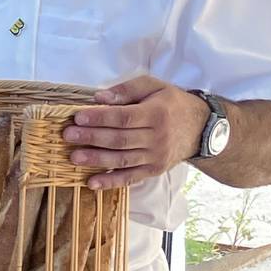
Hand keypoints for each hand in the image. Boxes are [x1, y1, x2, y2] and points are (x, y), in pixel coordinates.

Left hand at [64, 76, 209, 189]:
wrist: (202, 128)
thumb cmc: (172, 104)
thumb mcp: (155, 86)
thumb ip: (127, 89)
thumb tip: (99, 97)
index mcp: (156, 114)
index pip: (123, 118)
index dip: (99, 118)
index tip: (78, 117)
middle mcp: (157, 138)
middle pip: (119, 139)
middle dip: (91, 137)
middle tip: (68, 135)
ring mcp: (155, 157)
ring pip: (122, 160)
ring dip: (96, 160)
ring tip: (74, 157)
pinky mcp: (154, 171)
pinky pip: (131, 178)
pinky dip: (111, 182)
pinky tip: (92, 183)